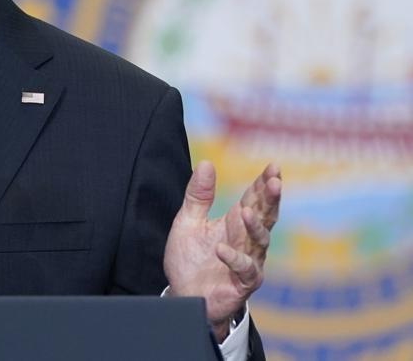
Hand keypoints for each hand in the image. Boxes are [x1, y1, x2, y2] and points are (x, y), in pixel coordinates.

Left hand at [163, 161, 280, 339]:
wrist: (184, 294)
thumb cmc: (189, 259)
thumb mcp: (188, 221)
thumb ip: (198, 195)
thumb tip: (206, 163)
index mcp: (235, 222)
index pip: (254, 199)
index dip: (264, 183)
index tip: (273, 167)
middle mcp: (247, 239)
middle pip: (265, 216)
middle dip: (271, 199)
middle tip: (275, 181)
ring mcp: (249, 260)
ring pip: (260, 241)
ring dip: (256, 226)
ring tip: (248, 211)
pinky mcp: (243, 282)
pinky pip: (245, 269)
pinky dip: (235, 258)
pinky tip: (221, 249)